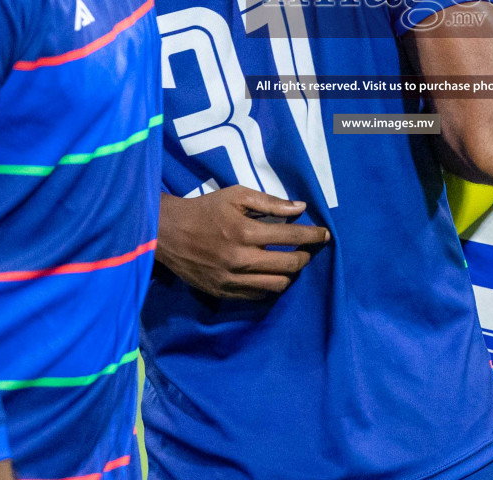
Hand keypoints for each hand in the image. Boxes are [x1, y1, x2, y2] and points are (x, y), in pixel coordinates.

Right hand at [156, 187, 329, 299]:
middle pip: (289, 266)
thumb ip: (270, 202)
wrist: (168, 233)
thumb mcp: (236, 196)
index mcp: (245, 232)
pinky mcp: (223, 292)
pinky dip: (269, 286)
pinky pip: (257, 296)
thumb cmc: (205, 209)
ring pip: (276, 286)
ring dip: (289, 274)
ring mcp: (232, 280)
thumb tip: (300, 208)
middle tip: (307, 250)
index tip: (325, 235)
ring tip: (288, 263)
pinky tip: (269, 274)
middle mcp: (241, 259)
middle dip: (305, 257)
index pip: (291, 237)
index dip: (313, 236)